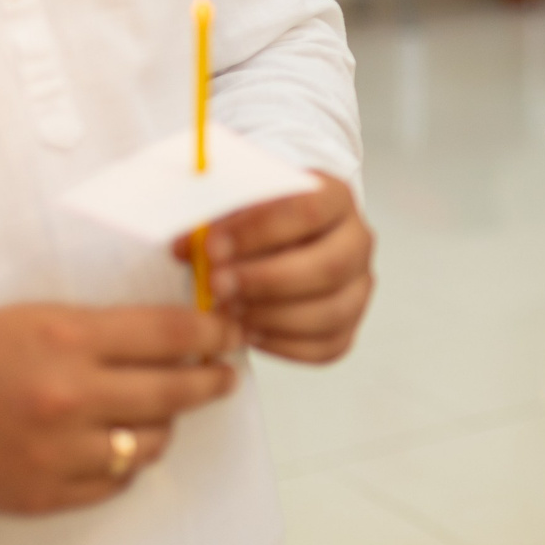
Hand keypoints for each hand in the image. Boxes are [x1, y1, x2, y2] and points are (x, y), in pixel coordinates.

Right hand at [0, 304, 238, 514]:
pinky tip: (116, 442)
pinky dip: (125, 460)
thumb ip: (108, 328)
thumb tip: (181, 334)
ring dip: (163, 423)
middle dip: (211, 380)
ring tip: (157, 410)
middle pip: (174, 390)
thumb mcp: (39, 319)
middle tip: (225, 376)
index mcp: (67, 340)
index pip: (169, 333)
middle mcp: (70, 397)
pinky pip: (118, 480)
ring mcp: (61, 451)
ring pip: (153, 441)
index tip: (230, 333)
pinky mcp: (50, 493)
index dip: (212, 332)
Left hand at [177, 173, 375, 363]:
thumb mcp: (234, 202)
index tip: (213, 247)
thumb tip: (185, 248)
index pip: (308, 211)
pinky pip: (326, 347)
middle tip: (218, 286)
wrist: (274, 238)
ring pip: (330, 312)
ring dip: (272, 317)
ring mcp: (358, 286)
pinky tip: (248, 332)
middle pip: (328, 267)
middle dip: (267, 281)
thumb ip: (213, 217)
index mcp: (335, 197)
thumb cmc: (253, 218)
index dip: (259, 231)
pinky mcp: (348, 325)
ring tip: (228, 313)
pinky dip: (283, 345)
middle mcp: (357, 241)